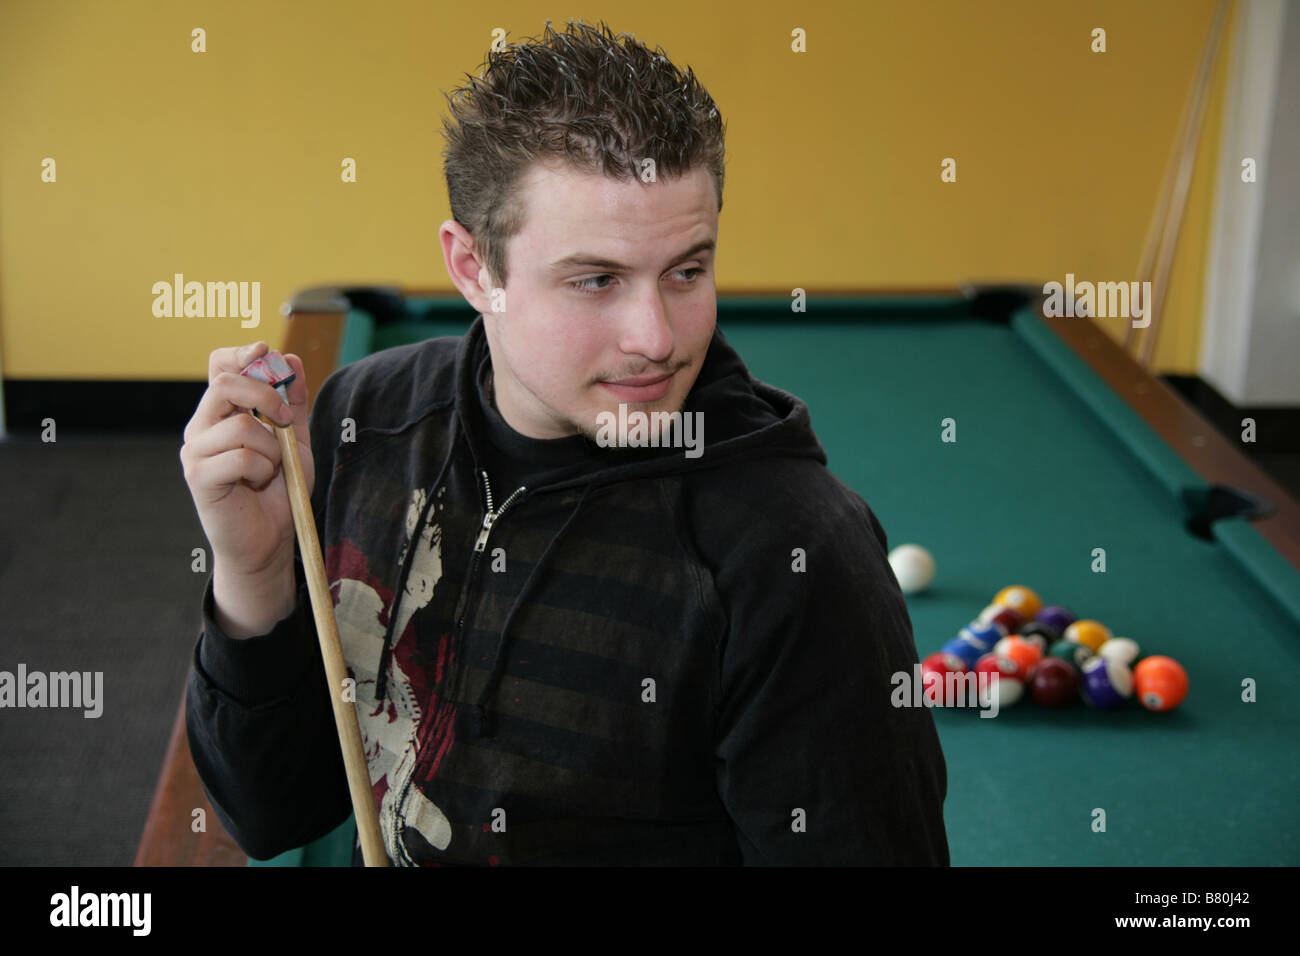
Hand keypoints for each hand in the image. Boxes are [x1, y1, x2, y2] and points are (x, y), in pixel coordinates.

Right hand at [180, 342, 313, 583]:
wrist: (268, 539)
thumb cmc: (278, 491)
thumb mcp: (294, 440)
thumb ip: (292, 403)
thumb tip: (290, 358)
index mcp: (221, 412)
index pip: (219, 365)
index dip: (240, 352)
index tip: (264, 350)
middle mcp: (201, 427)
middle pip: (224, 383)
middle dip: (266, 394)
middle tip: (283, 421)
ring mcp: (195, 451)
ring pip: (240, 424)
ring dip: (271, 446)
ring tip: (272, 468)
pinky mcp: (198, 477)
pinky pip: (240, 456)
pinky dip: (262, 468)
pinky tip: (259, 483)